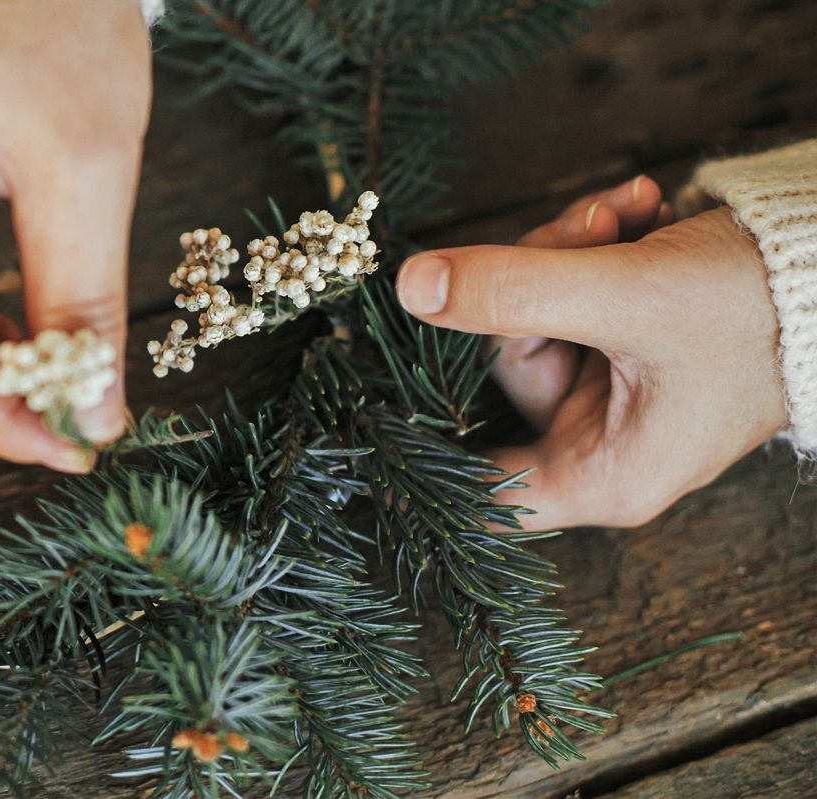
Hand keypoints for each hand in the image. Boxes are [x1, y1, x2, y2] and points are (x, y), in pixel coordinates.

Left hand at [396, 177, 787, 529]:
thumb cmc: (754, 309)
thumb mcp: (625, 297)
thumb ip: (512, 292)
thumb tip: (411, 288)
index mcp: (600, 475)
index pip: (477, 494)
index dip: (421, 450)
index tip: (368, 402)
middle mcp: (598, 443)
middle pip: (502, 368)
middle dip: (530, 283)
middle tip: (585, 227)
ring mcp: (608, 392)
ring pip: (531, 318)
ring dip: (564, 249)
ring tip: (623, 210)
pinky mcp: (618, 345)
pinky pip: (568, 297)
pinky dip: (590, 247)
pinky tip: (634, 210)